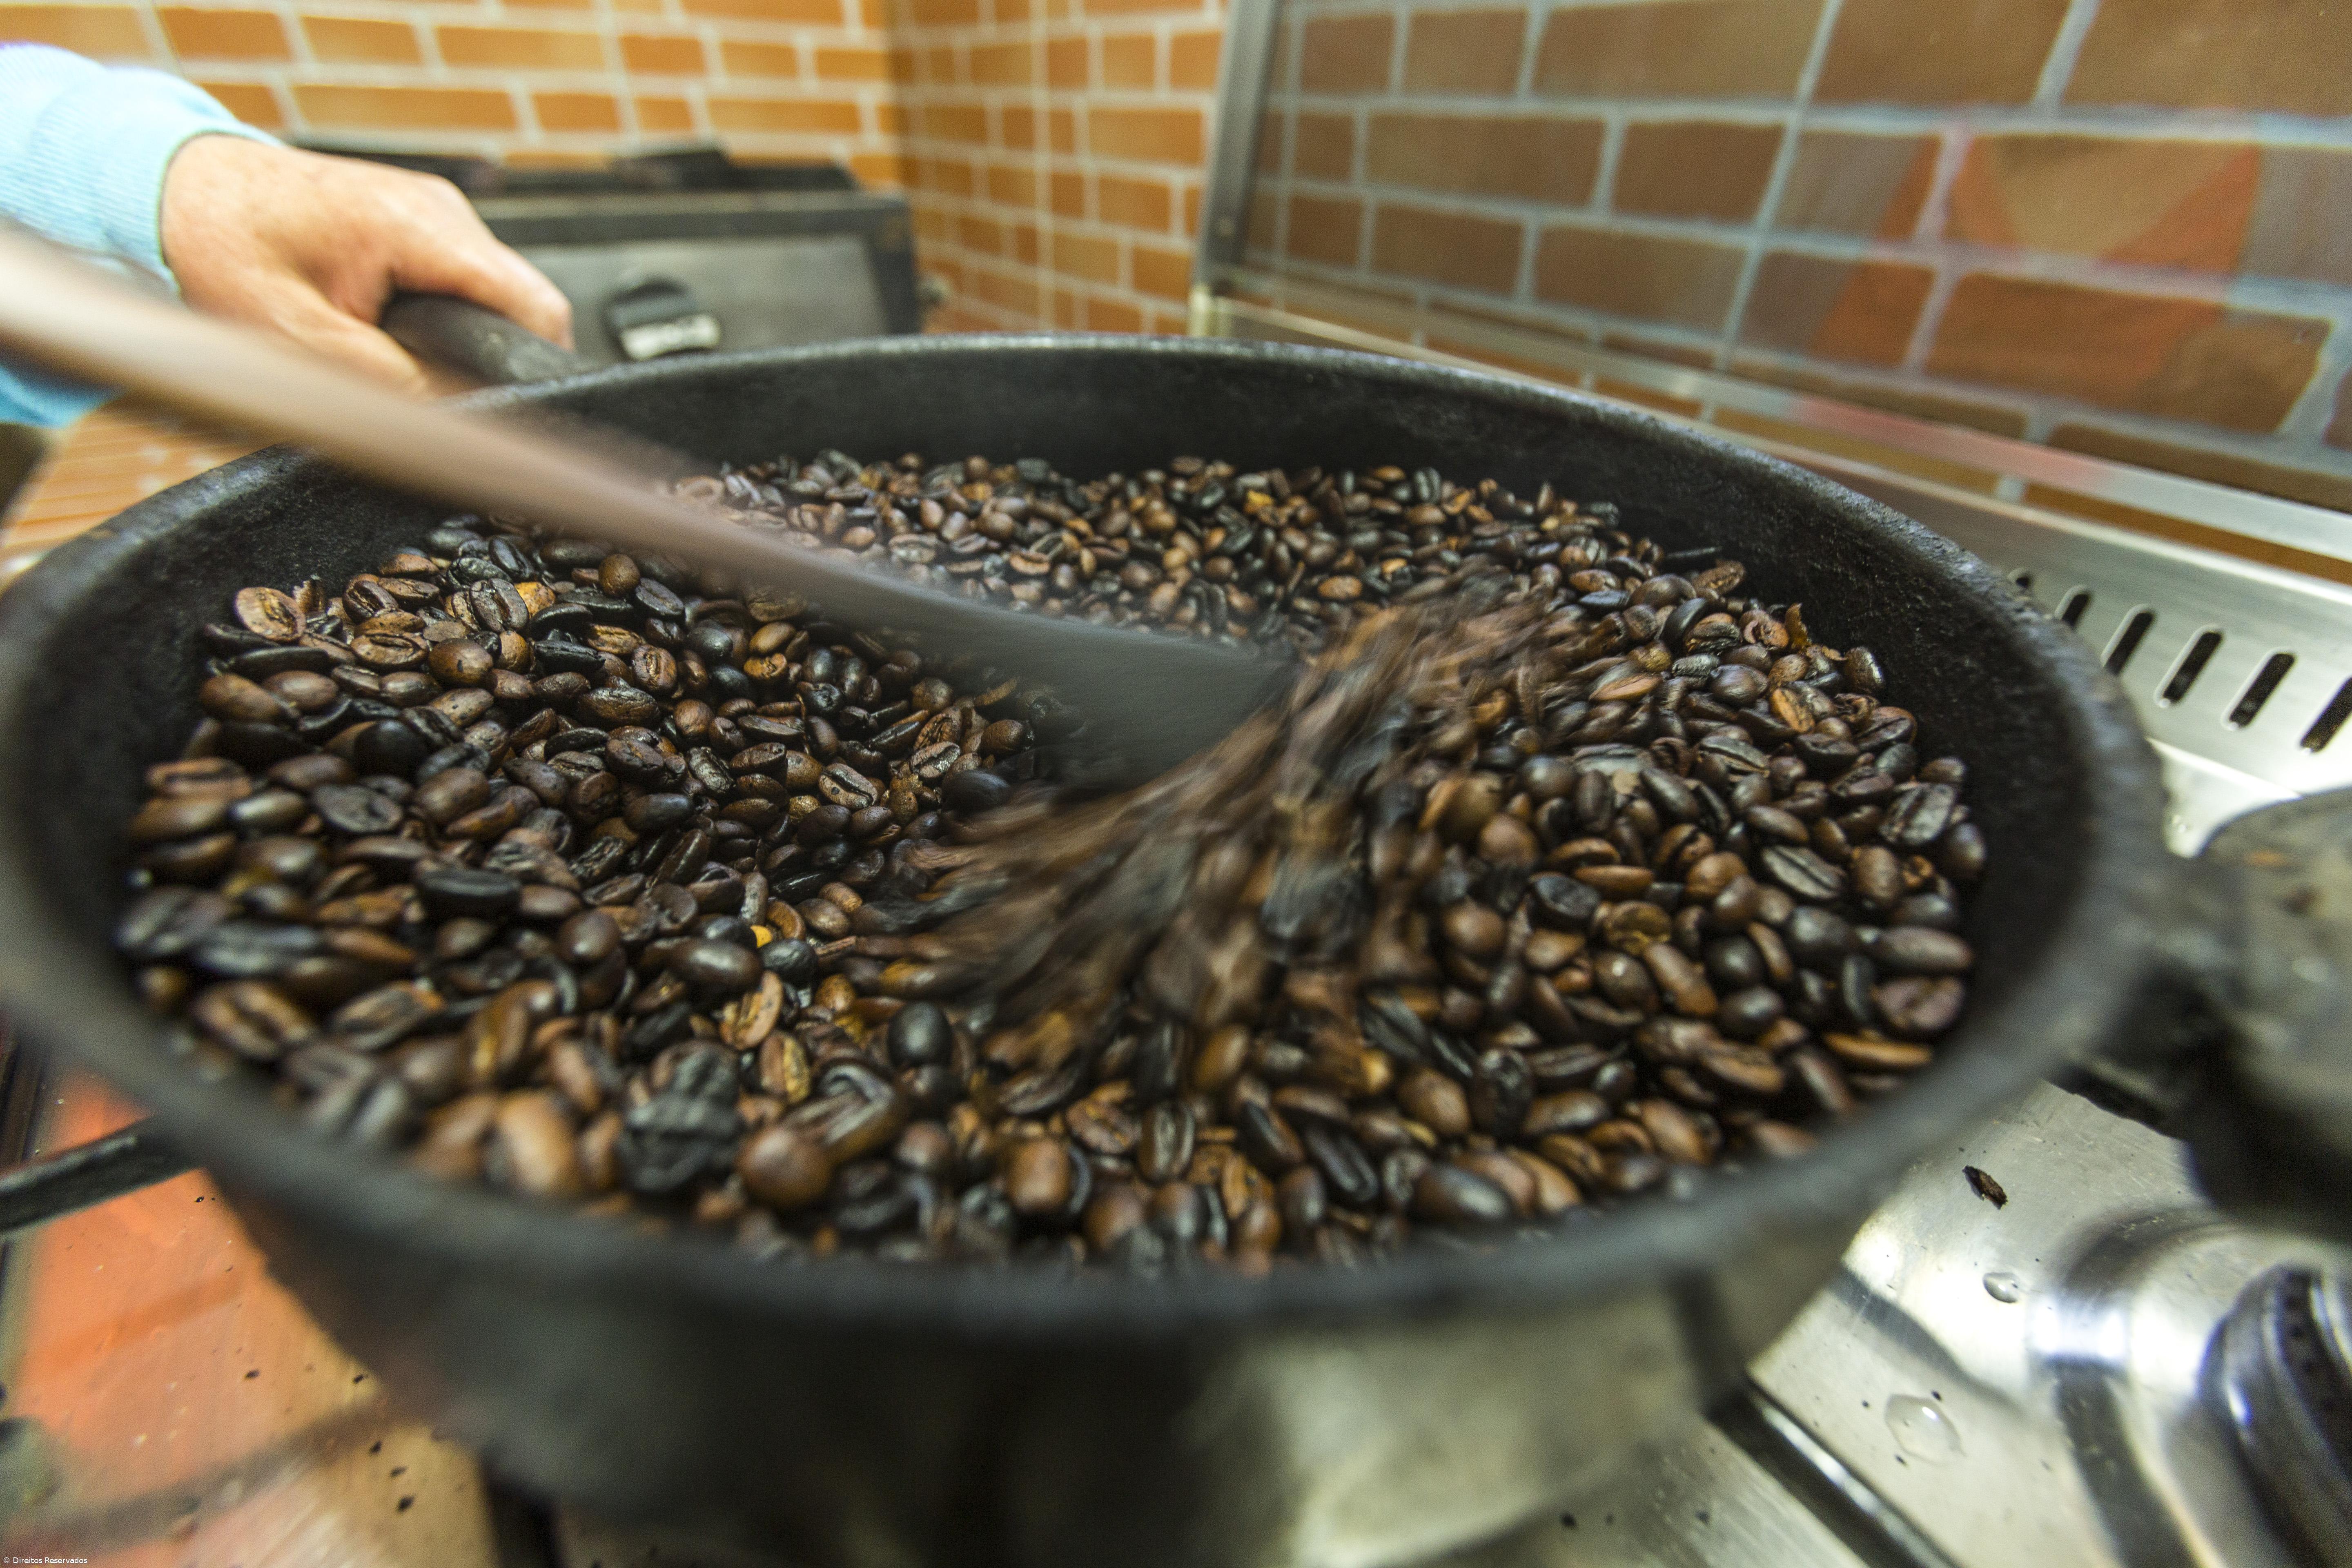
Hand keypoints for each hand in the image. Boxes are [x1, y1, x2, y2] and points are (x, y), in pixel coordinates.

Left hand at [159, 136, 572, 391]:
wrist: (169, 189)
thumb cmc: (216, 245)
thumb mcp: (301, 341)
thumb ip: (395, 386)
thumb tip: (466, 428)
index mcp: (420, 225)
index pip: (535, 308)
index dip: (535, 373)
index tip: (508, 419)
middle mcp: (441, 208)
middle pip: (518, 308)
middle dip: (483, 362)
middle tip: (424, 394)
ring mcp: (433, 210)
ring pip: (488, 299)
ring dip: (453, 341)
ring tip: (389, 356)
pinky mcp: (417, 222)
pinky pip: (455, 284)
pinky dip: (431, 319)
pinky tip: (383, 329)